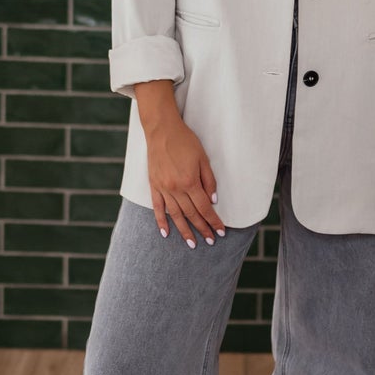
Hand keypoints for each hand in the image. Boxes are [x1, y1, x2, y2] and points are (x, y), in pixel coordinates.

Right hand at [145, 113, 226, 246]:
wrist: (161, 130)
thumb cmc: (185, 141)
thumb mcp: (203, 158)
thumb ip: (209, 180)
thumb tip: (213, 200)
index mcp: (190, 182)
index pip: (204, 208)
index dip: (213, 221)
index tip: (220, 231)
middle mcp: (176, 188)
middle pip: (191, 214)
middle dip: (202, 229)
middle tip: (210, 241)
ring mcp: (163, 188)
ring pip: (175, 215)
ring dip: (184, 230)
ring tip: (191, 244)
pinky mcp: (154, 185)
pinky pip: (157, 207)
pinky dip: (161, 221)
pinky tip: (165, 233)